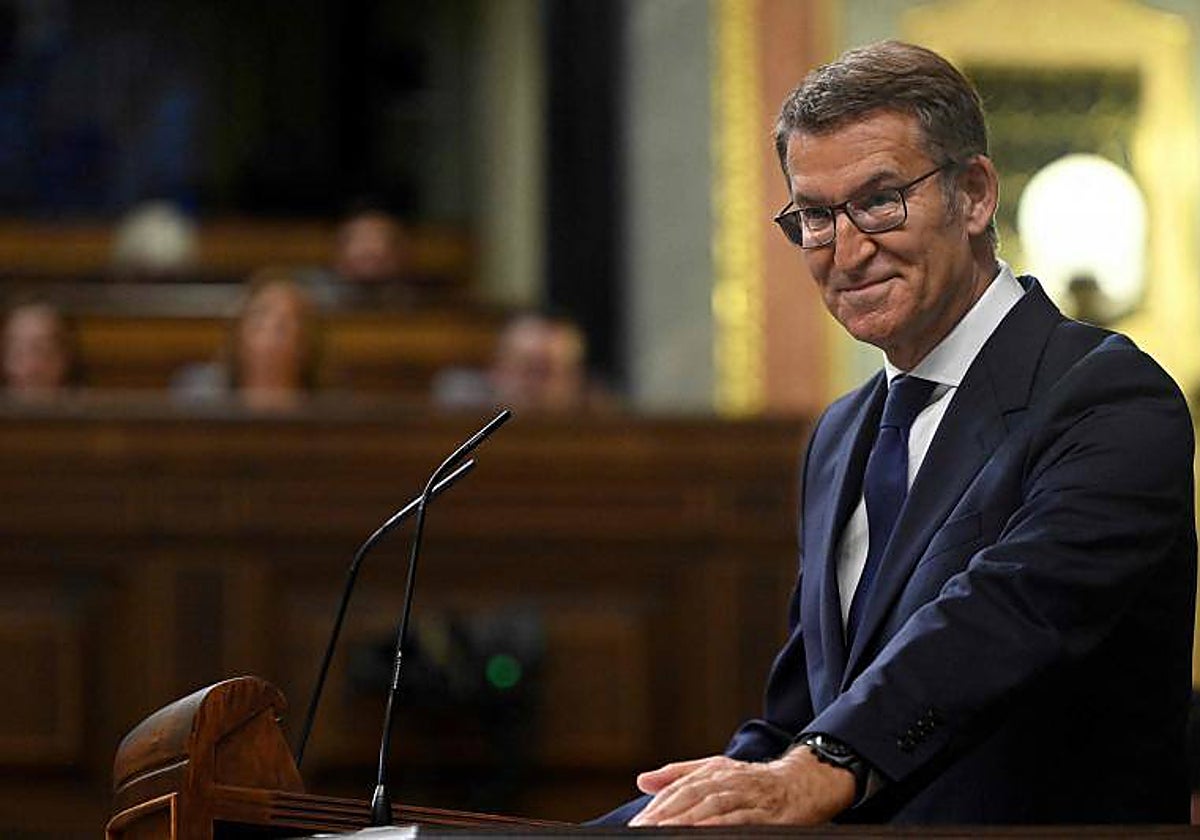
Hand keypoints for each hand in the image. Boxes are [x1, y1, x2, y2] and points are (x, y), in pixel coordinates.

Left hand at [628, 748, 855, 825]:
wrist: (805, 782)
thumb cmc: (757, 781)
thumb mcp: (718, 771)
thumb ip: (680, 775)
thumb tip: (643, 780)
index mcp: (714, 771)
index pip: (680, 787)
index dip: (658, 805)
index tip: (637, 823)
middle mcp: (730, 780)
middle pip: (692, 795)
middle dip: (665, 814)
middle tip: (642, 829)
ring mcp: (750, 796)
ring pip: (713, 805)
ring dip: (687, 819)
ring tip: (664, 831)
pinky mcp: (769, 813)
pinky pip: (743, 818)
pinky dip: (723, 824)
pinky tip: (705, 831)